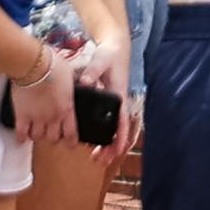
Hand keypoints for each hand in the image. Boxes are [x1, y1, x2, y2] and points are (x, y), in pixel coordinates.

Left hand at [61, 31, 133, 149]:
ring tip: (96, 158)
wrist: (114, 49)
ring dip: (107, 145)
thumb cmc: (110, 56)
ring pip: (114, 131)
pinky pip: (108, 125)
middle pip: (120, 132)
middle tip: (100, 160)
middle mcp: (119, 104)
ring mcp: (114, 106)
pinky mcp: (108, 105)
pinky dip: (103, 136)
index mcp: (120, 97)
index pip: (123, 121)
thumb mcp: (101, 61)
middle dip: (112, 148)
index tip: (117, 151)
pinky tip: (92, 143)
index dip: (121, 137)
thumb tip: (86, 82)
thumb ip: (93, 71)